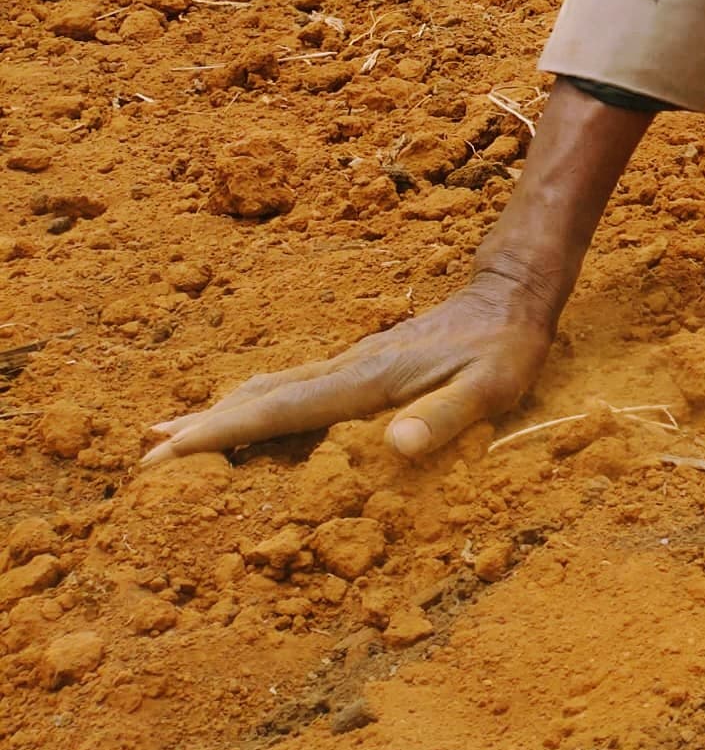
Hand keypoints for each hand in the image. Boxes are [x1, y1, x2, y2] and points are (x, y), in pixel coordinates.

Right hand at [142, 269, 555, 465]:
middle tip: (146, 454)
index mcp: (366, 381)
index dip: (223, 433)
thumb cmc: (504, 350)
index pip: (280, 411)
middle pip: (261, 397)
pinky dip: (254, 402)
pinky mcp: (360, 364)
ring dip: (221, 411)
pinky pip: (292, 387)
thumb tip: (395, 445)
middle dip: (204, 426)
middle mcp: (347, 368)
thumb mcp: (490, 389)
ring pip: (271, 388)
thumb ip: (445, 418)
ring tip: (171, 432)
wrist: (513, 295)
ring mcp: (351, 363)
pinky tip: (243, 410)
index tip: (168, 453)